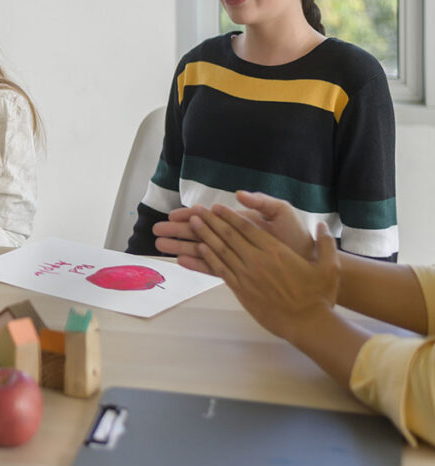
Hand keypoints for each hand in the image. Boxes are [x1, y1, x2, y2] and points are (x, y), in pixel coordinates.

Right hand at [154, 190, 313, 272]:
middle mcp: (233, 238)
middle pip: (198, 233)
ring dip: (180, 248)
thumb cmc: (296, 237)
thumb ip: (261, 202)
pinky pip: (212, 267)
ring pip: (200, 250)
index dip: (189, 215)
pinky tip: (181, 262)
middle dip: (177, 232)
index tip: (172, 216)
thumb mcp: (282, 213)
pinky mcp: (237, 271)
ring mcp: (233, 255)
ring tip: (159, 248)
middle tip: (156, 232)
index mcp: (239, 222)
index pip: (209, 217)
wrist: (309, 263)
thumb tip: (238, 194)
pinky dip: (196, 264)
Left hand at [191, 205, 338, 343]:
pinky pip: (221, 270)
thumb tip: (322, 224)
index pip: (247, 227)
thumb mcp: (329, 266)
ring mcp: (247, 276)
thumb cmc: (319, 296)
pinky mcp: (242, 291)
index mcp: (276, 251)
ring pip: (221, 251)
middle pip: (229, 235)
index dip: (229, 215)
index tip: (216, 207)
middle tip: (196, 210)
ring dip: (205, 235)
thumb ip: (326, 243)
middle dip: (211, 221)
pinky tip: (200, 249)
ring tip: (192, 223)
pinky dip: (209, 258)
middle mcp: (258, 260)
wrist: (307, 324)